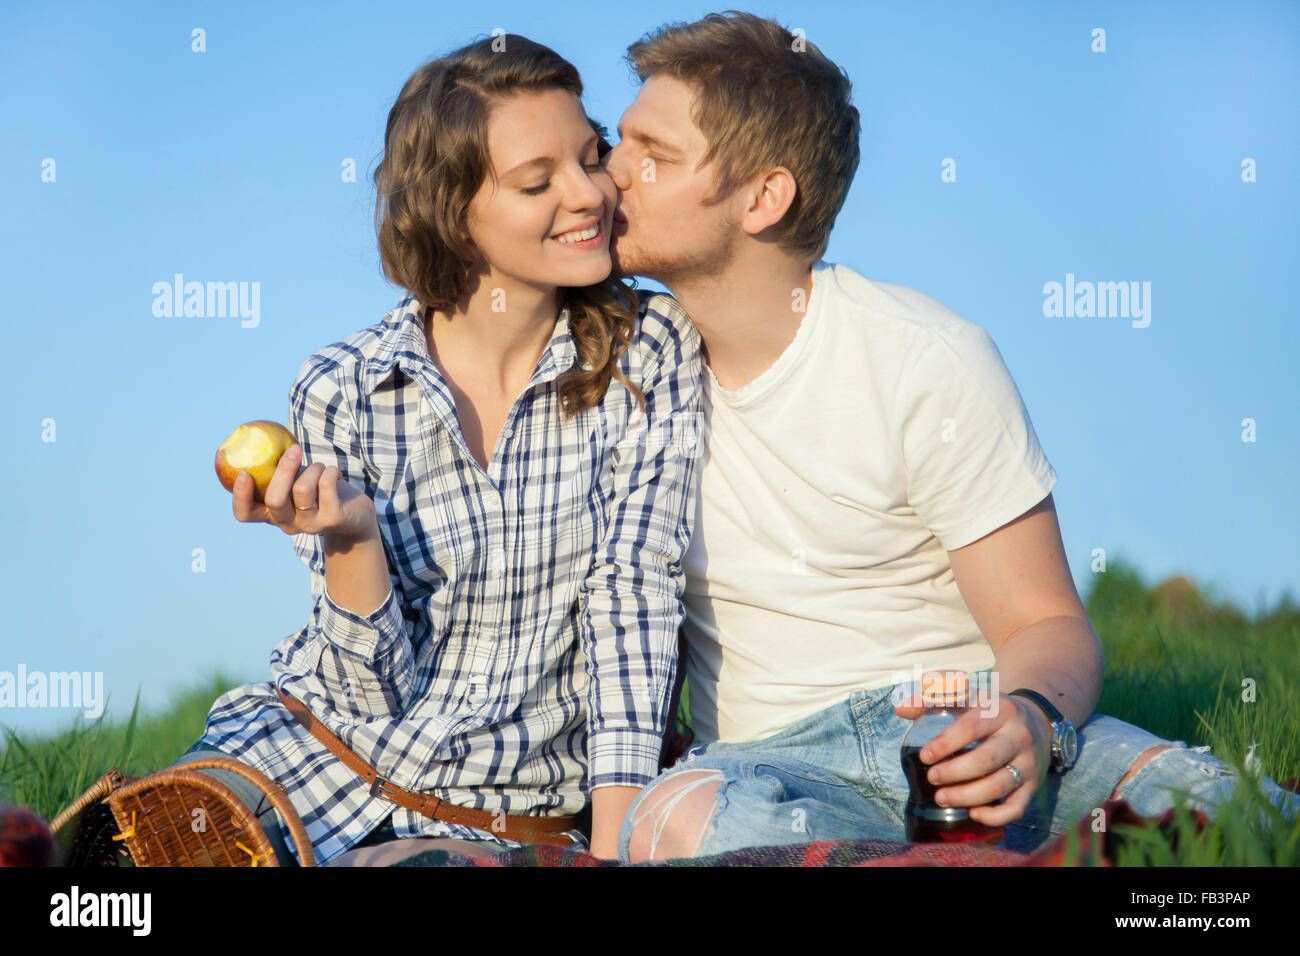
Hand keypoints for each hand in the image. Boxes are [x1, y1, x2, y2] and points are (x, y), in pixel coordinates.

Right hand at [231, 444, 375, 542]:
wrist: (355, 514)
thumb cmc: (319, 490)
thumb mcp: (296, 479)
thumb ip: (278, 468)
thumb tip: (259, 437)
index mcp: (272, 514)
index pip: (245, 513)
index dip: (240, 495)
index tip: (244, 472)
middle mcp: (287, 523)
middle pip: (274, 500)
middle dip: (284, 469)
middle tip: (295, 449)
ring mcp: (310, 524)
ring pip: (302, 489)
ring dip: (313, 469)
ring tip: (321, 468)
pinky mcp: (332, 519)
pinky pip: (325, 486)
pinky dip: (330, 471)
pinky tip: (334, 473)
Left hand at [892, 690, 1052, 827]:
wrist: (1036, 720)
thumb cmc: (989, 710)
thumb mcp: (967, 695)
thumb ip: (933, 696)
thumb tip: (900, 708)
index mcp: (999, 709)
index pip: (971, 727)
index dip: (945, 744)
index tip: (924, 756)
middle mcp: (1018, 736)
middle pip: (985, 760)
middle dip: (953, 773)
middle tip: (931, 778)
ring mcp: (1029, 762)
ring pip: (1000, 785)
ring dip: (967, 797)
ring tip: (941, 797)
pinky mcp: (1034, 785)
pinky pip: (1018, 807)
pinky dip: (995, 816)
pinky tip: (973, 814)